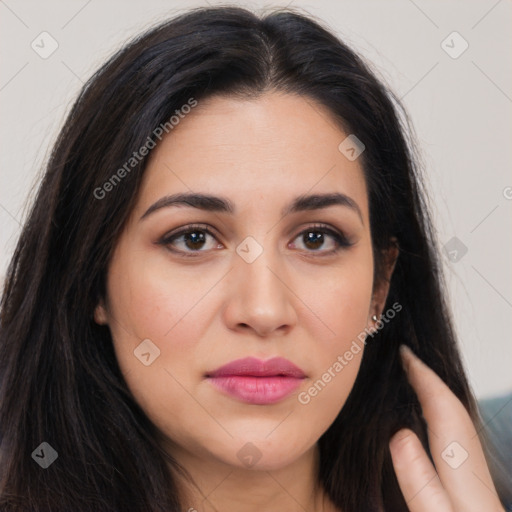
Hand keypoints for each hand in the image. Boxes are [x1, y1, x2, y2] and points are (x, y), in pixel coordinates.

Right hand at [389, 345, 504, 511]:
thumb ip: (421, 485)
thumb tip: (400, 435)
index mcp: (464, 476)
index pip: (445, 412)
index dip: (425, 379)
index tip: (405, 354)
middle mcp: (472, 472)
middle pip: (456, 413)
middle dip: (432, 381)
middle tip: (406, 360)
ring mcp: (474, 480)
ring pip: (457, 426)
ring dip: (435, 398)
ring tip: (412, 382)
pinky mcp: (471, 490)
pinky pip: (454, 441)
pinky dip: (438, 421)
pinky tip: (425, 427)